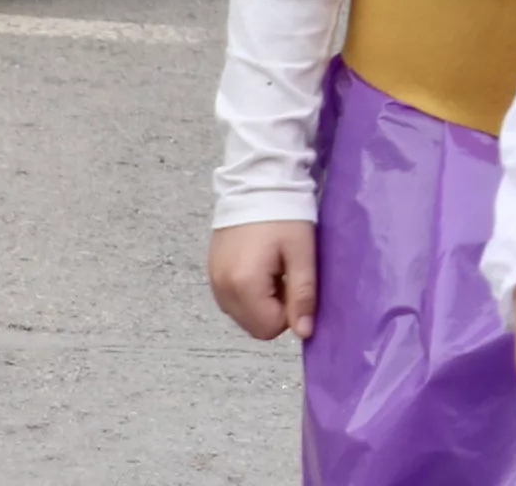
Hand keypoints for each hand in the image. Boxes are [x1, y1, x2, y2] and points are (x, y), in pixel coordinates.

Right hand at [207, 221, 317, 341]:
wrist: (256, 182)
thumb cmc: (285, 215)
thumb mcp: (302, 253)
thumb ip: (303, 295)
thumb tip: (304, 333)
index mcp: (244, 285)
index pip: (269, 329)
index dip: (289, 312)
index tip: (295, 283)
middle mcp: (222, 289)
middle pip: (253, 326)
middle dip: (275, 309)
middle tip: (285, 275)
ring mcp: (213, 281)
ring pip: (242, 314)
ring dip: (261, 302)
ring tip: (273, 268)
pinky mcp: (211, 272)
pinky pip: (232, 299)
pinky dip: (248, 292)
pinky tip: (259, 265)